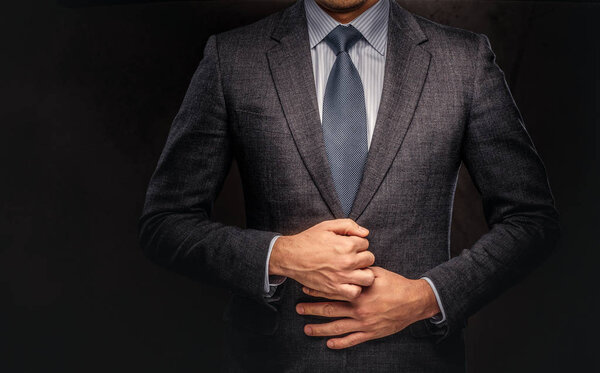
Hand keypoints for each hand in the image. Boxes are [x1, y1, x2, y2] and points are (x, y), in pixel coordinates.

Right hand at [269, 218, 374, 300]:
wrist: (291, 256)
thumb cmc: (308, 240)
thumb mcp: (328, 226)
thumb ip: (349, 225)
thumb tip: (366, 233)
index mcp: (346, 244)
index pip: (366, 243)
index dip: (358, 243)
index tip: (349, 246)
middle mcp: (347, 261)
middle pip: (369, 259)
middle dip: (362, 257)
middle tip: (352, 258)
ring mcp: (341, 276)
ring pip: (368, 278)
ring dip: (363, 274)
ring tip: (354, 270)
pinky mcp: (334, 288)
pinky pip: (355, 292)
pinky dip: (354, 289)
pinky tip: (348, 282)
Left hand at [296, 266, 440, 348]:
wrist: (414, 301)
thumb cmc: (396, 284)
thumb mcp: (377, 273)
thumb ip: (360, 273)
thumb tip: (347, 267)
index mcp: (359, 293)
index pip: (333, 292)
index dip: (318, 291)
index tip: (305, 289)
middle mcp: (359, 309)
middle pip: (330, 310)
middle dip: (312, 310)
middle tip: (298, 309)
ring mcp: (364, 323)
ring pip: (338, 327)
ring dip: (320, 329)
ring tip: (307, 329)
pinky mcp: (371, 333)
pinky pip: (353, 340)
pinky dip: (340, 343)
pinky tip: (329, 344)